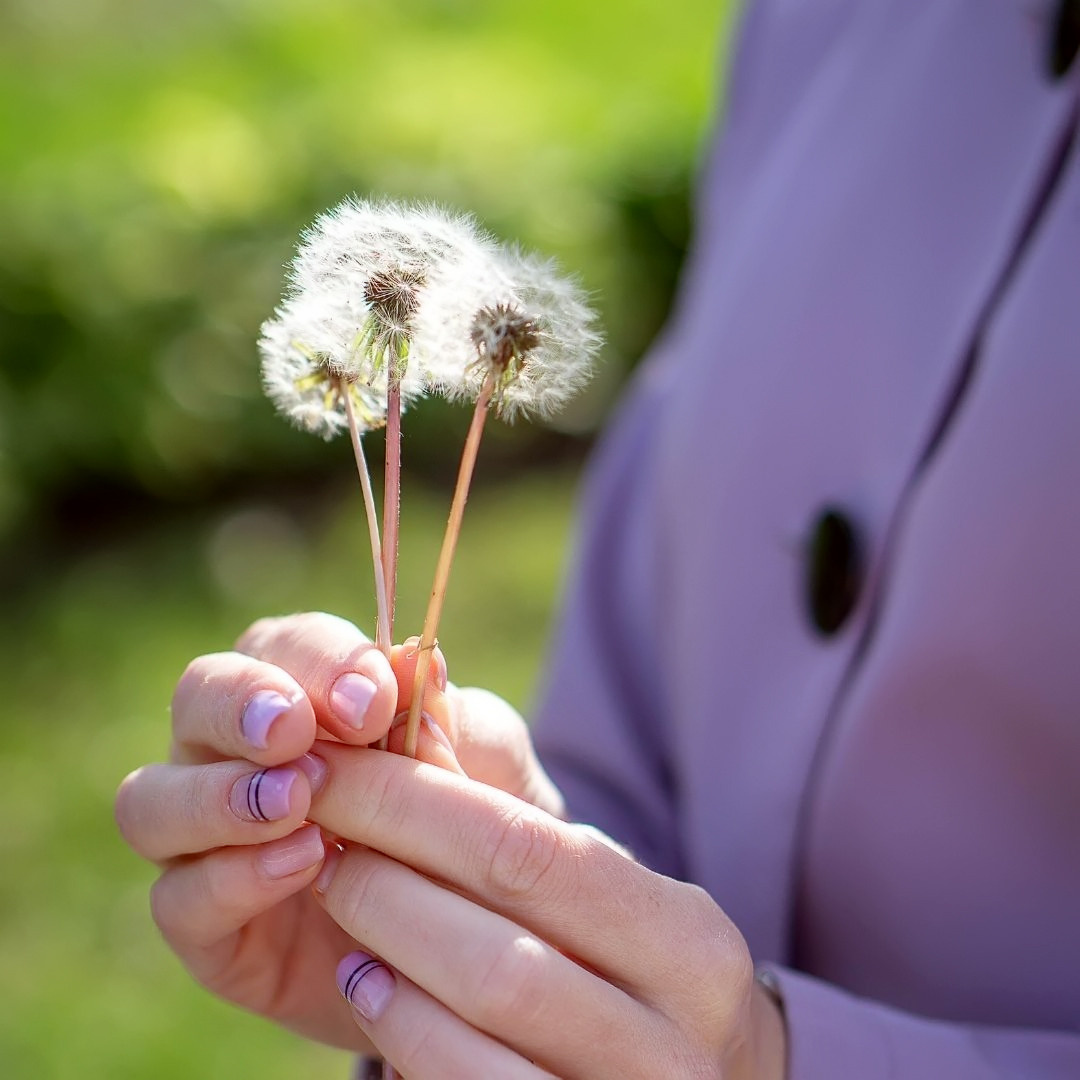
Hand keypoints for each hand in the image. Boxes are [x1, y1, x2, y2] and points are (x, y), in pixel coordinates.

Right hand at [114, 611, 564, 1050]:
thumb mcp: (484, 765)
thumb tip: (414, 663)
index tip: (374, 696)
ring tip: (296, 801)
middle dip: (242, 704)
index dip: (321, 661)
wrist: (473, 938)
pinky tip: (302, 865)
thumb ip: (452, 719)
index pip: (285, 645)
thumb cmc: (472, 825)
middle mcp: (234, 753)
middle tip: (295, 730)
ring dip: (219, 794)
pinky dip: (235, 878)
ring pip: (152, 799)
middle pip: (197, 695)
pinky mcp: (206, 928)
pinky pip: (179, 899)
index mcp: (302, 692)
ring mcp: (206, 840)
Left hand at [307, 747, 787, 1078]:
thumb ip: (502, 794)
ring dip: (384, 949)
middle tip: (317, 830)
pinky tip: (366, 983)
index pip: (531, 855)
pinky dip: (402, 1032)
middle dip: (384, 878)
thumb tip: (411, 689)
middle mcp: (680, 1046)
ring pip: (480, 1028)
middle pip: (499, 951)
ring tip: (335, 894)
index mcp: (692, 946)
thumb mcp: (591, 880)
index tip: (335, 764)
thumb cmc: (620, 960)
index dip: (414, 805)